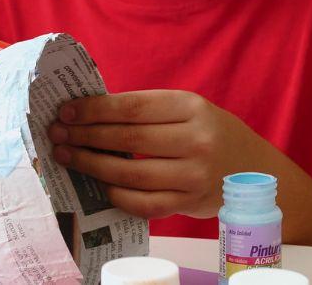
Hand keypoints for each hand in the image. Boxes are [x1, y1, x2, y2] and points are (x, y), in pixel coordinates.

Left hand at [47, 90, 272, 218]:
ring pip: (133, 174)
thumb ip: (148, 111)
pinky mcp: (191, 203)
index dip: (95, 110)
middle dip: (86, 136)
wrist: (253, 169)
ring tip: (69, 158)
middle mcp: (196, 140)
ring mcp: (195, 175)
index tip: (67, 111)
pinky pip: (146, 204)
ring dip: (93, 166)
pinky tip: (101, 187)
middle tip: (58, 135)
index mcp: (191, 108)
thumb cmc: (208, 133)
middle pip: (129, 139)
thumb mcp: (188, 110)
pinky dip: (119, 196)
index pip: (133, 108)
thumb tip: (89, 113)